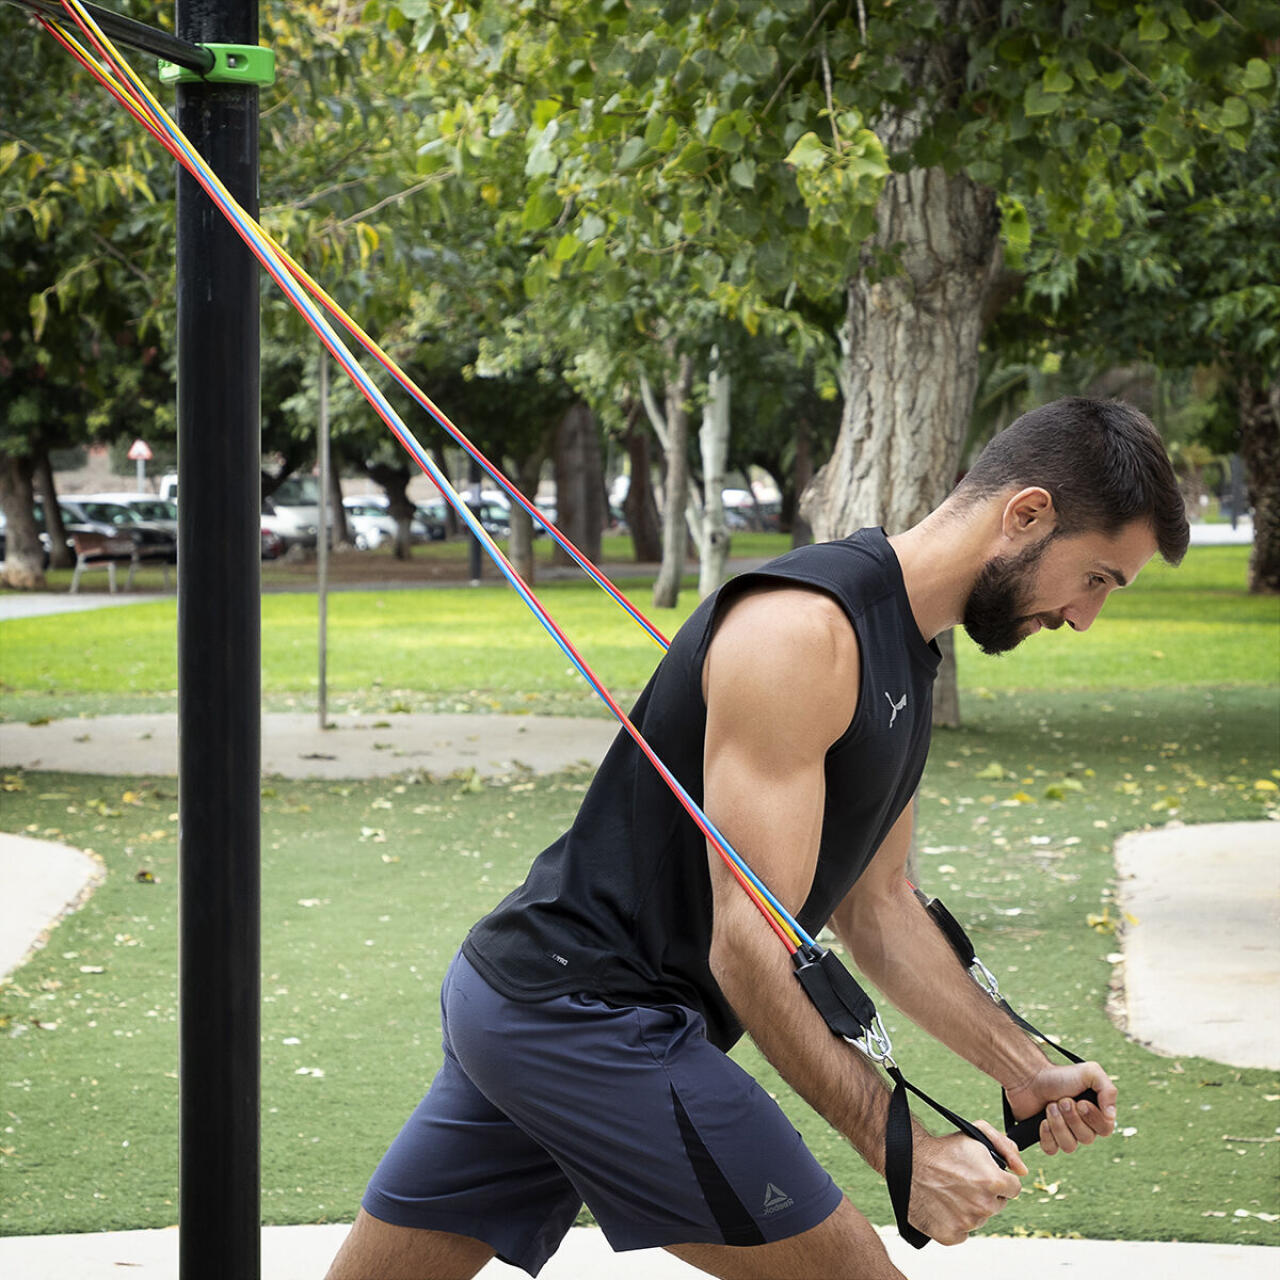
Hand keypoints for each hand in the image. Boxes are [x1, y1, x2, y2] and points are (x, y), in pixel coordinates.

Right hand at [908, 1122, 1026, 1245]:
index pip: (1013, 1188)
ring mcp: (967, 1223)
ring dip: (970, 1207)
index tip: (984, 1174)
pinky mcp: (951, 1235)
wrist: (907, 1160)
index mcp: (994, 1181)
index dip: (999, 1179)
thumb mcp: (976, 1133)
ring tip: (950, 1190)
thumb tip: (1022, 1171)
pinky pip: (963, 1232)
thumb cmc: (943, 1147)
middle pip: (997, 1204)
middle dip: (986, 1193)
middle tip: (964, 1180)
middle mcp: (984, 1205)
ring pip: (979, 1218)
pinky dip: (955, 1221)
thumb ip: (1006, 1147)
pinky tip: (944, 1204)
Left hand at [1005, 1061, 1117, 1154]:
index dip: (1092, 1118)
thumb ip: (1108, 1090)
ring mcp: (1064, 1134)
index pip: (1105, 1129)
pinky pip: (1052, 1149)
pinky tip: (1042, 1121)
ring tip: (1050, 1106)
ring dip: (1058, 1124)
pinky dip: (1047, 1135)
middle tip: (1061, 1100)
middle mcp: (1082, 1127)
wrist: (1030, 1077)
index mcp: (1095, 1114)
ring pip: (1069, 1146)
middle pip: (1086, 1138)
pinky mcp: (1047, 1138)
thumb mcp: (1090, 1072)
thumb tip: (1111, 1116)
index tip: (1080, 1102)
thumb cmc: (1060, 1075)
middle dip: (1072, 1118)